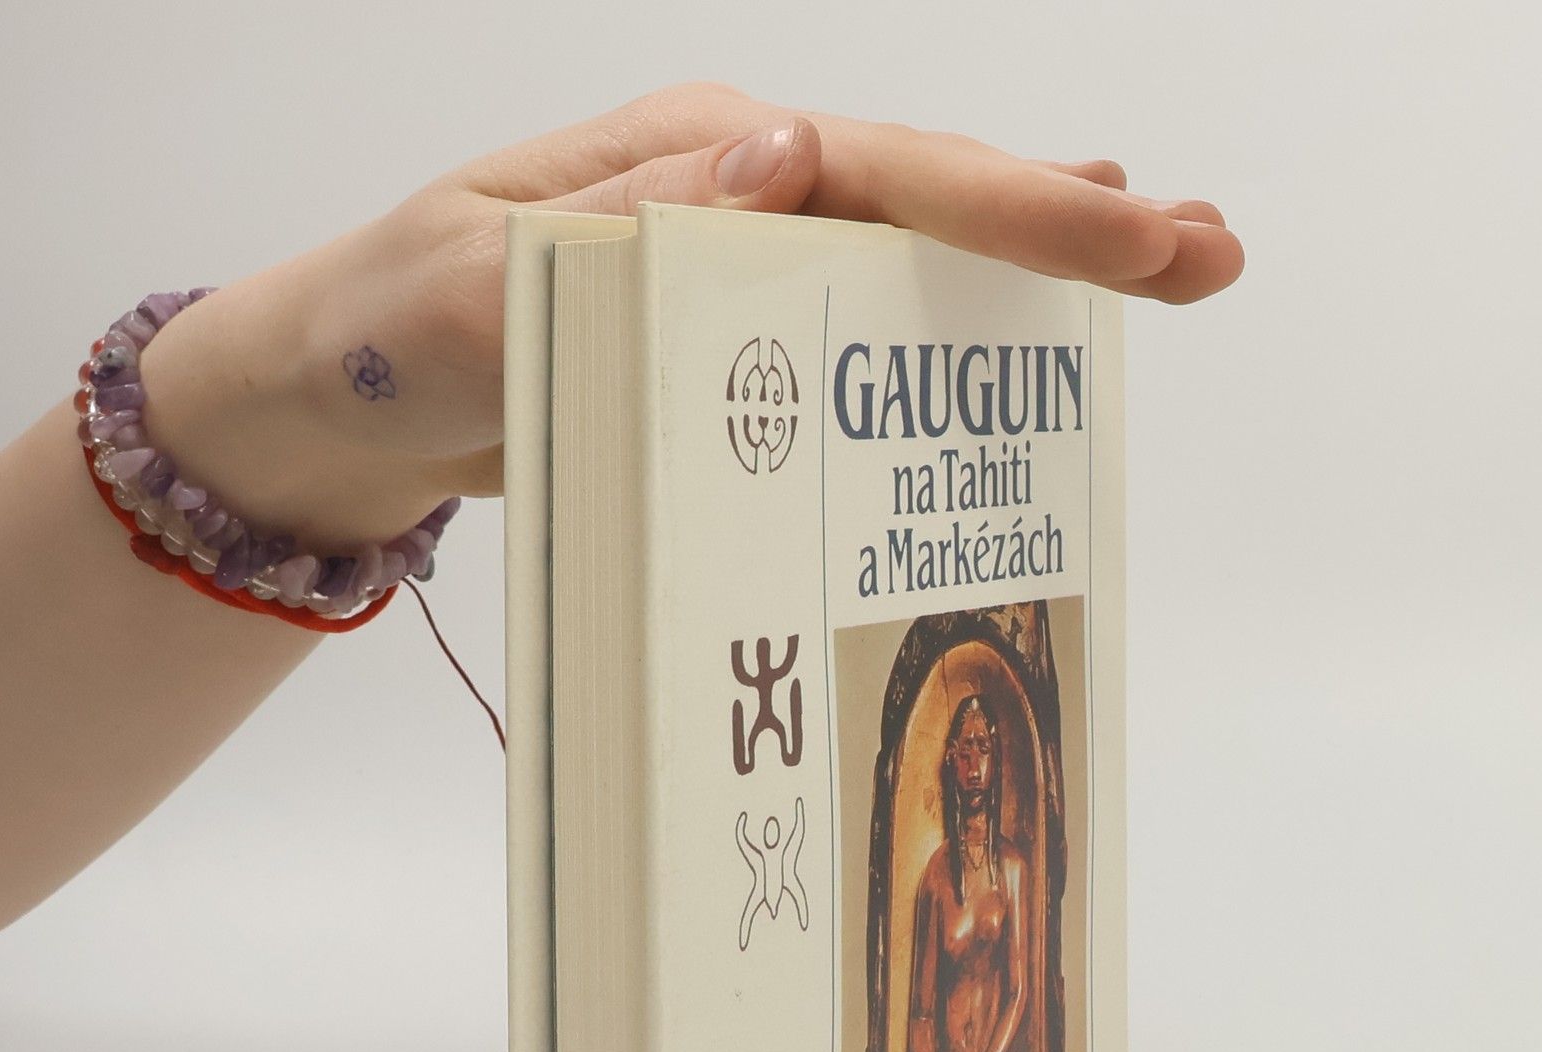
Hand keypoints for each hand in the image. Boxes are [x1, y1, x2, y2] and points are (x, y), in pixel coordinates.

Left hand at [141, 83, 1245, 547]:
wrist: (335, 402)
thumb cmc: (385, 331)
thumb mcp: (479, 283)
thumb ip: (624, 237)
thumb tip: (784, 164)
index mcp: (689, 159)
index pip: (876, 170)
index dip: (1009, 207)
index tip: (1129, 229)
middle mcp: (730, 196)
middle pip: (923, 201)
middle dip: (1064, 228)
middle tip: (1206, 251)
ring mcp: (730, 272)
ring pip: (901, 265)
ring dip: (1025, 277)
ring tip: (1157, 274)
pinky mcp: (717, 352)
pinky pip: (844, 344)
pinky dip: (932, 344)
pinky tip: (1001, 356)